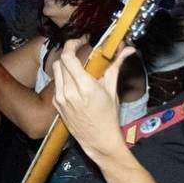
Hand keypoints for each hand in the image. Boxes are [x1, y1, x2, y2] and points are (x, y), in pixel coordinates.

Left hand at [52, 38, 134, 160]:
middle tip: (80, 54)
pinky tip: (75, 85)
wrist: (98, 141)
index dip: (72, 44)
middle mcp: (69, 92)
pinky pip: (56, 85)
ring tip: (78, 70)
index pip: (68, 57)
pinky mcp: (56, 105)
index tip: (80, 42)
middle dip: (70, 55)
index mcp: (84, 87)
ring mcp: (60, 99)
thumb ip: (116, 66)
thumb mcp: (112, 90)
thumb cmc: (108, 118)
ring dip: (66, 66)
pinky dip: (63, 80)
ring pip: (56, 72)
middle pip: (60, 62)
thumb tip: (127, 50)